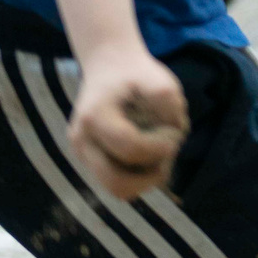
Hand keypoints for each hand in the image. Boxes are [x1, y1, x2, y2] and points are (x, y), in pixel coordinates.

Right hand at [66, 43, 186, 201]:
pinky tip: (149, 152)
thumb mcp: (161, 81)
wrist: (109, 68)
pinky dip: (139, 175)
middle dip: (151, 174)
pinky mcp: (90, 161)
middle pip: (117, 183)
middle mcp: (81, 141)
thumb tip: (175, 138)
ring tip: (158, 150)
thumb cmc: (136, 74)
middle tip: (167, 151)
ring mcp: (82, 154)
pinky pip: (117, 182)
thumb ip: (170, 106)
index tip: (175, 134)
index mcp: (95, 118)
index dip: (160, 148)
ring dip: (146, 177)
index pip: (130, 149)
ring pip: (118, 189)